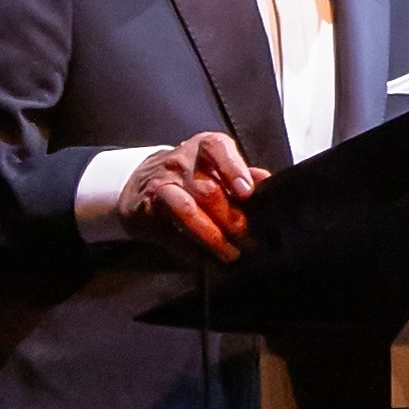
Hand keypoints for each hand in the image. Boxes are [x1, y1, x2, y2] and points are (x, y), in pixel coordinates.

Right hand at [117, 131, 258, 261]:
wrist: (142, 182)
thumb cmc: (192, 176)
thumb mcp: (217, 166)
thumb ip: (242, 173)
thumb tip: (266, 181)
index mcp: (204, 147)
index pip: (216, 148)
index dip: (233, 169)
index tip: (246, 194)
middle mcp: (181, 162)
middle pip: (208, 190)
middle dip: (231, 219)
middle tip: (249, 241)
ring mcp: (161, 184)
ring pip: (187, 210)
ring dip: (212, 237)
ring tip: (230, 254)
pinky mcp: (146, 209)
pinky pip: (170, 231)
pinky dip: (190, 249)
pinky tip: (204, 260)